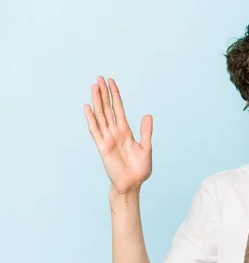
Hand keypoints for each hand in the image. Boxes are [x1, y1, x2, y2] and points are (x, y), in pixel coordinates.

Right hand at [84, 76, 152, 194]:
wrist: (132, 184)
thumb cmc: (140, 169)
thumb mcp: (146, 148)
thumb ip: (146, 132)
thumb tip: (148, 115)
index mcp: (125, 131)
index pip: (119, 109)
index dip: (115, 96)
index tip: (111, 82)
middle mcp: (115, 132)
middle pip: (107, 109)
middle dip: (104, 93)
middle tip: (99, 78)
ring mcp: (108, 138)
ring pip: (101, 116)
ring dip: (97, 101)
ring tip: (94, 86)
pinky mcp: (103, 147)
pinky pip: (95, 130)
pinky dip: (91, 119)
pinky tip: (88, 107)